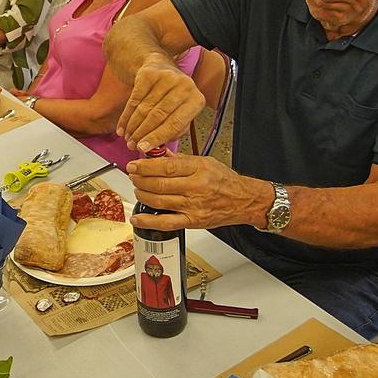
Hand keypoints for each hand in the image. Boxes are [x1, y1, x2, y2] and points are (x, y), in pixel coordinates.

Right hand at [116, 57, 203, 150]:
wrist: (161, 66)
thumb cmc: (173, 96)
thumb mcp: (181, 112)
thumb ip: (173, 131)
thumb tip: (155, 147)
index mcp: (196, 100)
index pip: (175, 124)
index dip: (158, 138)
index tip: (144, 149)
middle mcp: (184, 86)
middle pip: (158, 116)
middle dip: (143, 134)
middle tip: (133, 146)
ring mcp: (167, 78)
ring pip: (145, 109)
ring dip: (133, 127)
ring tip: (128, 138)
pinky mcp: (150, 74)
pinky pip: (135, 99)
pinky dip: (126, 116)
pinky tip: (122, 127)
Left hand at [125, 154, 260, 231]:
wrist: (244, 200)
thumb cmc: (226, 181)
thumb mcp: (206, 162)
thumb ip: (182, 159)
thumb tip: (160, 155)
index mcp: (198, 168)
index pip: (166, 166)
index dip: (145, 166)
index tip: (134, 165)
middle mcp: (195, 187)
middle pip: (159, 183)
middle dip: (140, 180)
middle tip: (133, 176)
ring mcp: (192, 206)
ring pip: (159, 201)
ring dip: (142, 194)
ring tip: (137, 189)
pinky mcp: (191, 221)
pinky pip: (166, 222)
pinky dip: (148, 221)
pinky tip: (137, 218)